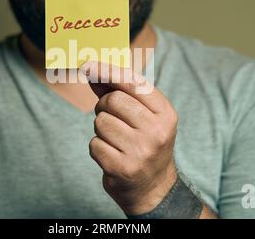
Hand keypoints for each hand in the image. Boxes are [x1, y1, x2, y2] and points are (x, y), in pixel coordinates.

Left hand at [81, 61, 177, 214]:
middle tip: (112, 117)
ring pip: (101, 122)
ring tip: (116, 140)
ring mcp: (140, 151)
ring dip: (101, 129)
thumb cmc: (145, 143)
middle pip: (113, 100)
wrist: (154, 188)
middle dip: (104, 106)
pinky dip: (98, 147)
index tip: (88, 65)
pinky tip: (112, 155)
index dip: (108, 72)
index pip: (133, 83)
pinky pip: (94, 143)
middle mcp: (157, 132)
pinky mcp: (122, 168)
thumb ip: (120, 92)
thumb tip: (92, 70)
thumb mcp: (144, 117)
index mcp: (165, 114)